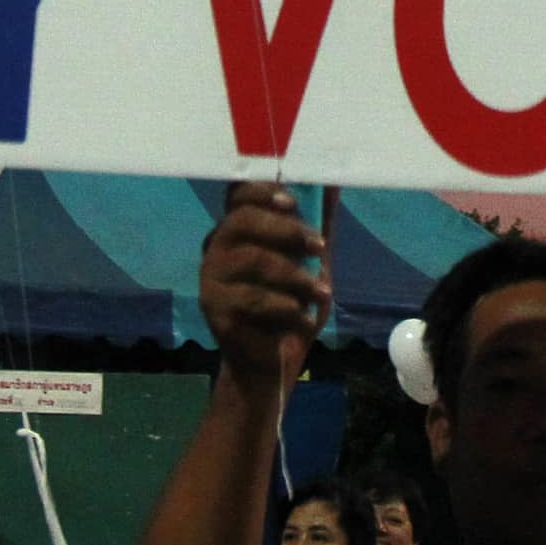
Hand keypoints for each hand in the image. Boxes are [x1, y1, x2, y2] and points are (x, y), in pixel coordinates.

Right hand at [199, 184, 327, 397]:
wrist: (269, 363)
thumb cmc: (289, 306)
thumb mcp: (311, 264)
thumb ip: (317, 225)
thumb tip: (334, 181)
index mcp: (236, 230)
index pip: (237, 195)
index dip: (262, 190)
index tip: (293, 201)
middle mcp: (217, 248)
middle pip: (243, 220)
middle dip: (286, 229)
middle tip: (319, 247)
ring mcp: (211, 279)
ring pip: (253, 260)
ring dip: (296, 276)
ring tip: (321, 293)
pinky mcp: (215, 309)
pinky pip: (253, 299)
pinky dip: (286, 307)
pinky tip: (302, 318)